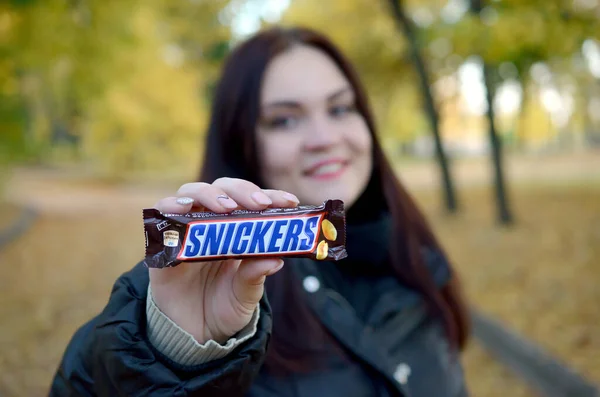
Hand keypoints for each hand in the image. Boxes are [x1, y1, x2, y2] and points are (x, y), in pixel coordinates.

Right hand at [149, 178, 298, 343]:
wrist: (192, 336)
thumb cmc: (223, 308)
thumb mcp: (244, 295)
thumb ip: (255, 276)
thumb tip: (276, 259)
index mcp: (238, 231)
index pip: (253, 201)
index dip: (271, 196)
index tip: (290, 201)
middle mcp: (211, 223)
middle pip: (223, 189)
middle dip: (242, 191)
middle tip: (258, 204)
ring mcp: (186, 229)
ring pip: (192, 193)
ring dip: (209, 194)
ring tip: (225, 207)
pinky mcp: (162, 242)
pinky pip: (160, 214)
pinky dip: (171, 205)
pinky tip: (184, 208)